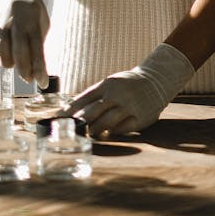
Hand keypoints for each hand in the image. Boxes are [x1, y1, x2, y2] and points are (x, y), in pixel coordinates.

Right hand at [0, 0, 49, 86]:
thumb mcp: (40, 18)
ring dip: (8, 61)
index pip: (37, 49)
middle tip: (27, 78)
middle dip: (24, 70)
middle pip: (18, 52)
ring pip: (1, 51)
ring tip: (12, 62)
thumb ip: (39, 39)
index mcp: (32, 20)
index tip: (42, 83)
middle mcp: (14, 20)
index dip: (39, 68)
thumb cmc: (28, 6)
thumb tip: (39, 66)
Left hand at [70, 44, 194, 137]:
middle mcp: (116, 95)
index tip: (58, 120)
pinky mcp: (139, 118)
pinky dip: (112, 133)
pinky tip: (107, 134)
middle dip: (79, 124)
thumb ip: (94, 96)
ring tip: (90, 134)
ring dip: (94, 131)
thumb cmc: (127, 85)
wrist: (156, 81)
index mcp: (107, 84)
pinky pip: (121, 129)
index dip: (69, 111)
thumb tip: (71, 110)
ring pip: (105, 123)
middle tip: (71, 131)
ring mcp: (128, 107)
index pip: (83, 99)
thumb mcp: (110, 83)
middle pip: (91, 113)